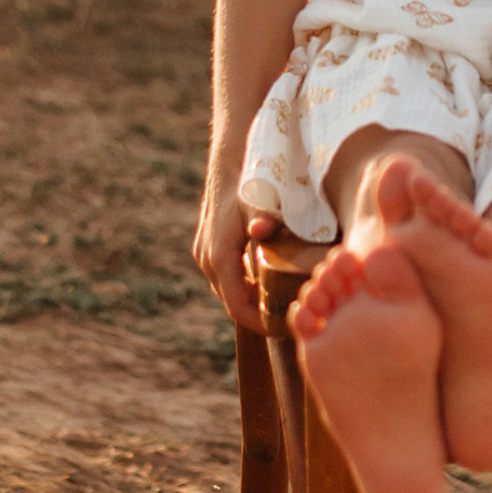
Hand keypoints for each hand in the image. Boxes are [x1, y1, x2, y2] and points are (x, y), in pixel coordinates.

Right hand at [193, 172, 278, 329]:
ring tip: (279, 305)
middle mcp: (208, 259)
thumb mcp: (259, 200)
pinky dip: (242, 286)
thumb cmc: (249, 183)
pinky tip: (264, 284)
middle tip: (287, 319)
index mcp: (220, 256)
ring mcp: (204, 254)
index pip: (237, 307)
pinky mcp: (206, 248)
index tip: (282, 328)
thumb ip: (263, 217)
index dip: (259, 323)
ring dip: (249, 300)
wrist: (227, 164)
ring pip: (227, 290)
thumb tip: (260, 229)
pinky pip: (224, 277)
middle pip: (232, 302)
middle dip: (257, 315)